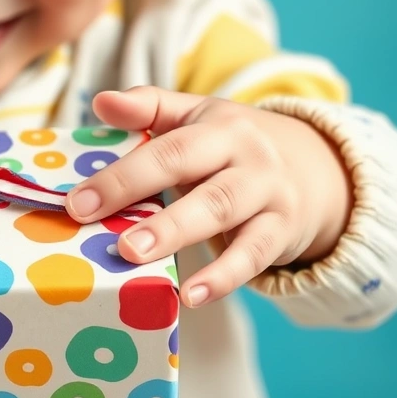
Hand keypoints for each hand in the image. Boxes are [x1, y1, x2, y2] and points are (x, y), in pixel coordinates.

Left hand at [65, 87, 350, 307]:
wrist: (319, 170)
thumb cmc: (234, 148)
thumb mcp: (199, 117)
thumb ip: (149, 107)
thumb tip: (101, 101)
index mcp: (216, 126)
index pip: (163, 146)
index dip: (119, 173)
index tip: (77, 202)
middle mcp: (244, 154)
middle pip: (187, 168)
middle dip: (136, 192)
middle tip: (90, 220)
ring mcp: (266, 193)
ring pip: (219, 210)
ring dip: (174, 234)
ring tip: (135, 257)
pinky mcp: (281, 232)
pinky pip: (252, 257)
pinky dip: (222, 278)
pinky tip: (190, 296)